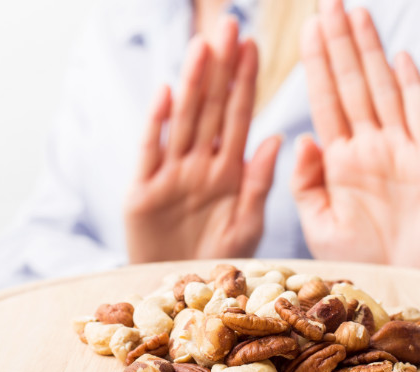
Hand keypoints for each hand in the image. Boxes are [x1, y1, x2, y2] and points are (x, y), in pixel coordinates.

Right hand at [124, 18, 281, 263]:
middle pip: (211, 108)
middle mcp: (199, 165)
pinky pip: (151, 152)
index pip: (239, 116)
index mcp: (229, 171)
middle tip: (229, 25)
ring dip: (193, 84)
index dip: (246, 81)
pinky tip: (166, 92)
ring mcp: (170, 175)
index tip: (254, 45)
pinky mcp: (142, 192)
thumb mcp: (248, 226)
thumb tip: (277, 136)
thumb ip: (260, 182)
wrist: (180, 296)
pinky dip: (156, 123)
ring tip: (203, 48)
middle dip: (221, 68)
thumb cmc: (218, 263)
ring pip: (183, 121)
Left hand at [292, 0, 419, 272]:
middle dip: (339, 44)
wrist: (405, 291)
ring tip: (356, 14)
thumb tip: (300, 137)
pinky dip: (411, 89)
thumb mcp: (319, 224)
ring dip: (369, 53)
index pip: (325, 102)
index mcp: (340, 161)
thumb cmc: (363, 262)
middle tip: (326, 3)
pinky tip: (400, 58)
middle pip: (351, 85)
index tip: (305, 30)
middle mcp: (370, 148)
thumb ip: (306, 183)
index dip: (316, 65)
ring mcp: (401, 152)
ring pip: (382, 91)